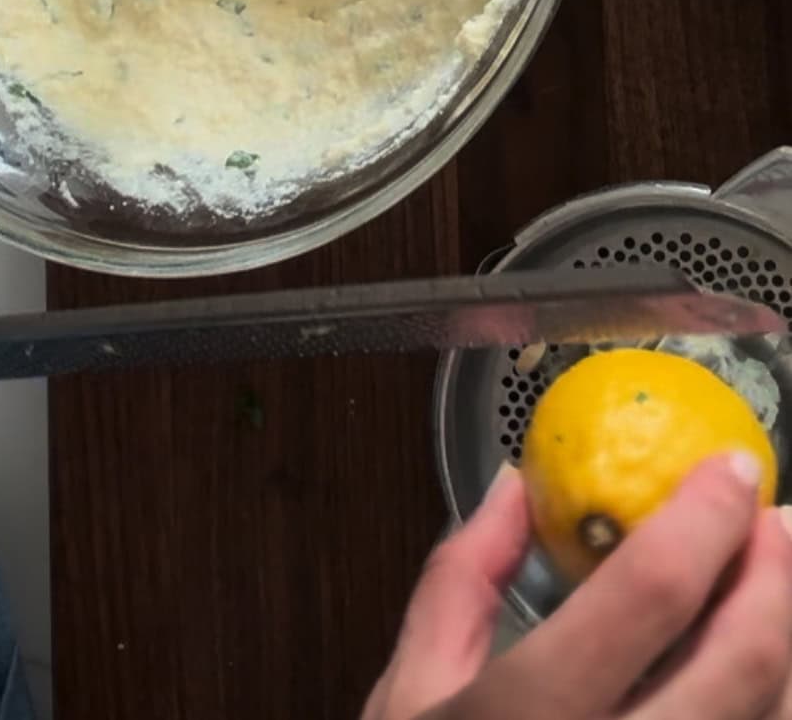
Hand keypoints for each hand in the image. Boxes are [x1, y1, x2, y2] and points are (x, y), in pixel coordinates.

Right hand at [364, 451, 791, 719]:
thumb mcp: (409, 693)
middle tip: (782, 519)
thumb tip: (512, 487)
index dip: (704, 518)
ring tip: (782, 590)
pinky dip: (779, 710)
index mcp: (526, 716)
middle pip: (743, 664)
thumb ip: (460, 580)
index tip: (731, 468)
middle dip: (778, 574)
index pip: (646, 597)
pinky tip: (771, 677)